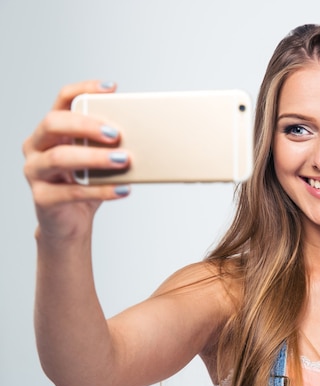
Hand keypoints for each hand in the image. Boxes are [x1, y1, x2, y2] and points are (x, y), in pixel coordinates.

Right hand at [23, 80, 130, 239]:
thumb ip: (110, 146)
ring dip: (95, 157)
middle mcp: (36, 146)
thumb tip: (145, 136)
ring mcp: (35, 171)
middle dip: (87, 125)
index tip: (111, 88)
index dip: (84, 89)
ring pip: (60, 158)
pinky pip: (72, 192)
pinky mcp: (42, 198)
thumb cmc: (85, 185)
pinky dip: (101, 190)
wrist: (70, 223)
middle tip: (117, 134)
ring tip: (123, 160)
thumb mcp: (98, 161)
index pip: (63, 100)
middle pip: (55, 124)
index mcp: (51, 130)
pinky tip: (123, 189)